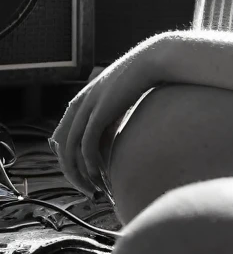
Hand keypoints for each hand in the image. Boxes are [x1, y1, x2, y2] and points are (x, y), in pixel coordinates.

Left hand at [50, 33, 175, 197]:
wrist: (151, 61)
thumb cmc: (138, 82)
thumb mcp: (114, 100)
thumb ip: (105, 118)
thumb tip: (106, 146)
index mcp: (79, 103)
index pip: (60, 140)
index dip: (69, 162)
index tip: (84, 177)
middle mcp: (78, 106)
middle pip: (62, 149)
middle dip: (73, 174)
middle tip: (88, 192)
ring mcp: (86, 108)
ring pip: (71, 151)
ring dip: (81, 175)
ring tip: (95, 190)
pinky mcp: (99, 112)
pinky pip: (86, 145)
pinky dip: (90, 165)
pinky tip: (100, 176)